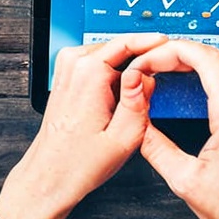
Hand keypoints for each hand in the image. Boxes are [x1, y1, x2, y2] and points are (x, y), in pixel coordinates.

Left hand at [0, 33, 165, 218]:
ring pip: (111, 57)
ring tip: (132, 102)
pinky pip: (100, 65)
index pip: (127, 42)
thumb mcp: (123, 138)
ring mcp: (67, 69)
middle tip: (155, 87)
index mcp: (88, 74)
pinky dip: (113, 78)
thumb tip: (147, 74)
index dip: (152, 43)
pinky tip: (117, 102)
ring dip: (127, 72)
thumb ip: (140, 101)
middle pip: (120, 49)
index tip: (169, 43)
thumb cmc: (79, 163)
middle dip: (140, 64)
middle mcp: (74, 66)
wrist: (49, 177)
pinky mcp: (67, 77)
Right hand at [129, 40, 218, 218]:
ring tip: (173, 68)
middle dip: (185, 52)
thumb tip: (137, 125)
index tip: (152, 56)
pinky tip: (202, 92)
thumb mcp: (186, 181)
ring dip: (203, 64)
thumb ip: (156, 147)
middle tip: (157, 59)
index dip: (174, 50)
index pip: (206, 59)